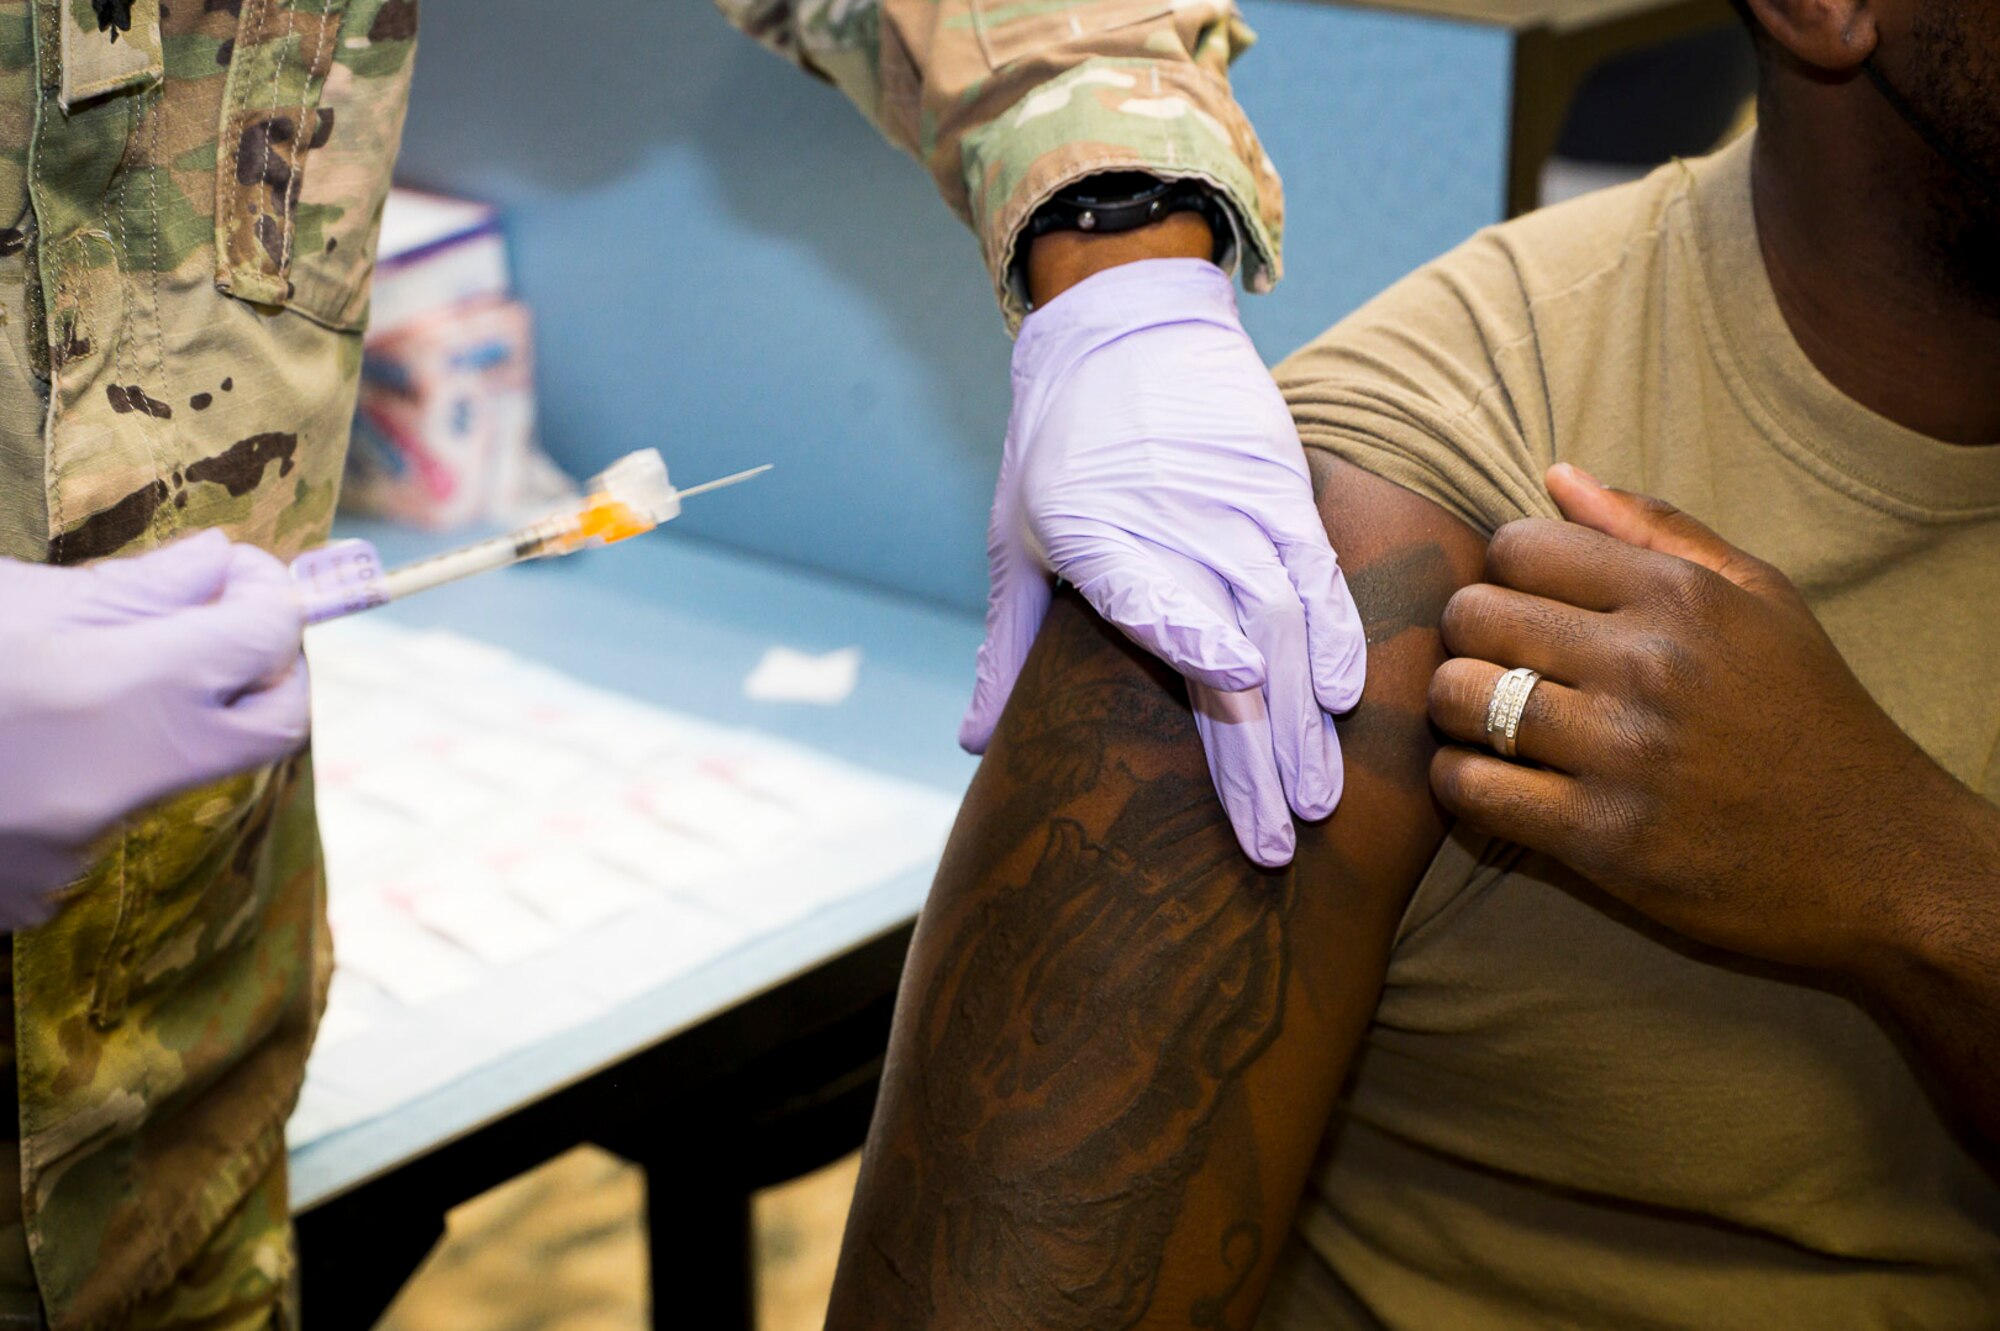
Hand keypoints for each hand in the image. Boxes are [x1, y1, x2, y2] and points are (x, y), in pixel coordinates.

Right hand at [0, 531, 310, 920]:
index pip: (267, 638)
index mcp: (112, 690)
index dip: (271, 598)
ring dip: (160, 717)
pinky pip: (103, 818)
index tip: (244, 580)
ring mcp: (77, 849)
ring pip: (181, 769)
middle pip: (278, 725)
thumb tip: (223, 569)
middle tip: (219, 626)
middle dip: (267, 668)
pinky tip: (12, 745)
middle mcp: (116, 781)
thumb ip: (129, 591)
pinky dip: (84, 772)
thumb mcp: (5, 599)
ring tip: (70, 680)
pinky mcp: (34, 893)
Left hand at [961, 258, 1365, 865]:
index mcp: (1095, 533)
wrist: (1124, 322)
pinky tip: (1342, 697)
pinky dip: (1335, 634)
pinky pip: (1317, 575)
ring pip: (1283, 624)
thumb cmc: (1055, 440)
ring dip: (1303, 720)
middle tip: (1273, 843)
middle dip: (1254, 751)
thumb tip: (977, 745)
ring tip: (1316, 800)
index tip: (1233, 686)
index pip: (1150, 594)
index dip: (1193, 637)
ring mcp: (1236, 507)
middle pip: (1229, 646)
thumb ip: (1011, 644)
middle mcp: (1174, 521)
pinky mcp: (1280, 493)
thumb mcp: (1016, 535)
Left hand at [1424, 463, 1983, 975]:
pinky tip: (1497, 780)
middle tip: (1502, 666)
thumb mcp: (1761, 601)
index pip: (1516, 545)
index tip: (1527, 608)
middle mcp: (1647, 665)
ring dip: (1457, 712)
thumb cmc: (1810, 718)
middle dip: (1470, 639)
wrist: (1882, 860)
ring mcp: (1621, 754)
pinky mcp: (1599, 838)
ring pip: (1456, 697)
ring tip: (1493, 724)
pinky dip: (1462, 782)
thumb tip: (1557, 476)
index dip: (1504, 574)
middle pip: (1472, 616)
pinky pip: (1468, 787)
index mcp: (1681, 596)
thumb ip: (1656, 529)